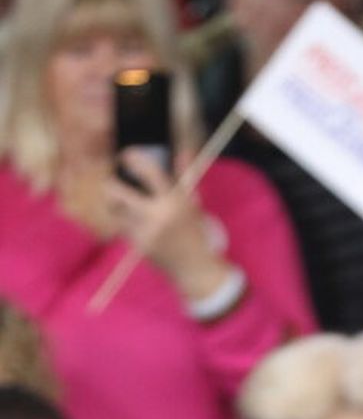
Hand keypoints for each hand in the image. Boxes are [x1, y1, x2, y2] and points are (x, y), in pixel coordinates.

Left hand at [103, 150, 227, 303]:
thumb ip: (184, 176)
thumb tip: (181, 150)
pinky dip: (124, 220)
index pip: (148, 171)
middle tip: (114, 179)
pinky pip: (121, 226)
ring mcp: (145, 232)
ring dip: (115, 202)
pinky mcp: (138, 245)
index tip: (126, 154)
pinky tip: (133, 221)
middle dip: (111, 182)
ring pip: (115, 209)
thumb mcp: (193, 203)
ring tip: (122, 200)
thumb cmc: (194, 231)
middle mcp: (157, 215)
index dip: (133, 158)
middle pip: (116, 191)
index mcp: (174, 201)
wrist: (195, 268)